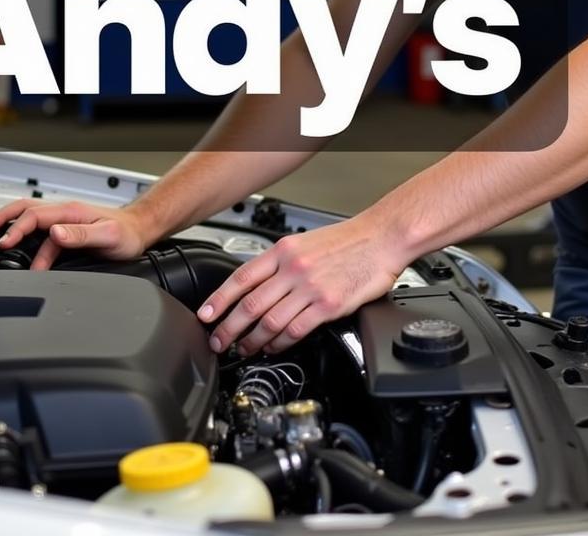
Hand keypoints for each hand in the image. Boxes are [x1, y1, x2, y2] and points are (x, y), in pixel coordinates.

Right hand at [0, 199, 148, 269]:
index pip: (35, 215)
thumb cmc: (127, 234)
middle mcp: (65, 213)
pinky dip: (27, 240)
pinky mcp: (67, 230)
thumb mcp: (107, 237)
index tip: (4, 242)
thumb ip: (81, 235)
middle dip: (4, 217)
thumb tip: (55, 233)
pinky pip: (42, 233)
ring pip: (32, 220)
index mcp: (71, 211)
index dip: (16, 228)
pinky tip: (22, 250)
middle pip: (27, 209)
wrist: (139, 231)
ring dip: (13, 227)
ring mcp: (65, 220)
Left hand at [196, 214, 401, 355]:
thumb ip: (280, 263)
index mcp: (283, 251)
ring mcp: (310, 287)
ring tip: (245, 349)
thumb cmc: (347, 241)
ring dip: (253, 340)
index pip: (241, 277)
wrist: (381, 238)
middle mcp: (293, 268)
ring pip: (270, 321)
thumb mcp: (304, 243)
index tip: (206, 315)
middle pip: (250, 304)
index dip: (219, 299)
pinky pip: (296, 329)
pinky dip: (281, 343)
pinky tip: (274, 348)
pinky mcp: (328, 305)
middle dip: (229, 327)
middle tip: (219, 342)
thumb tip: (258, 285)